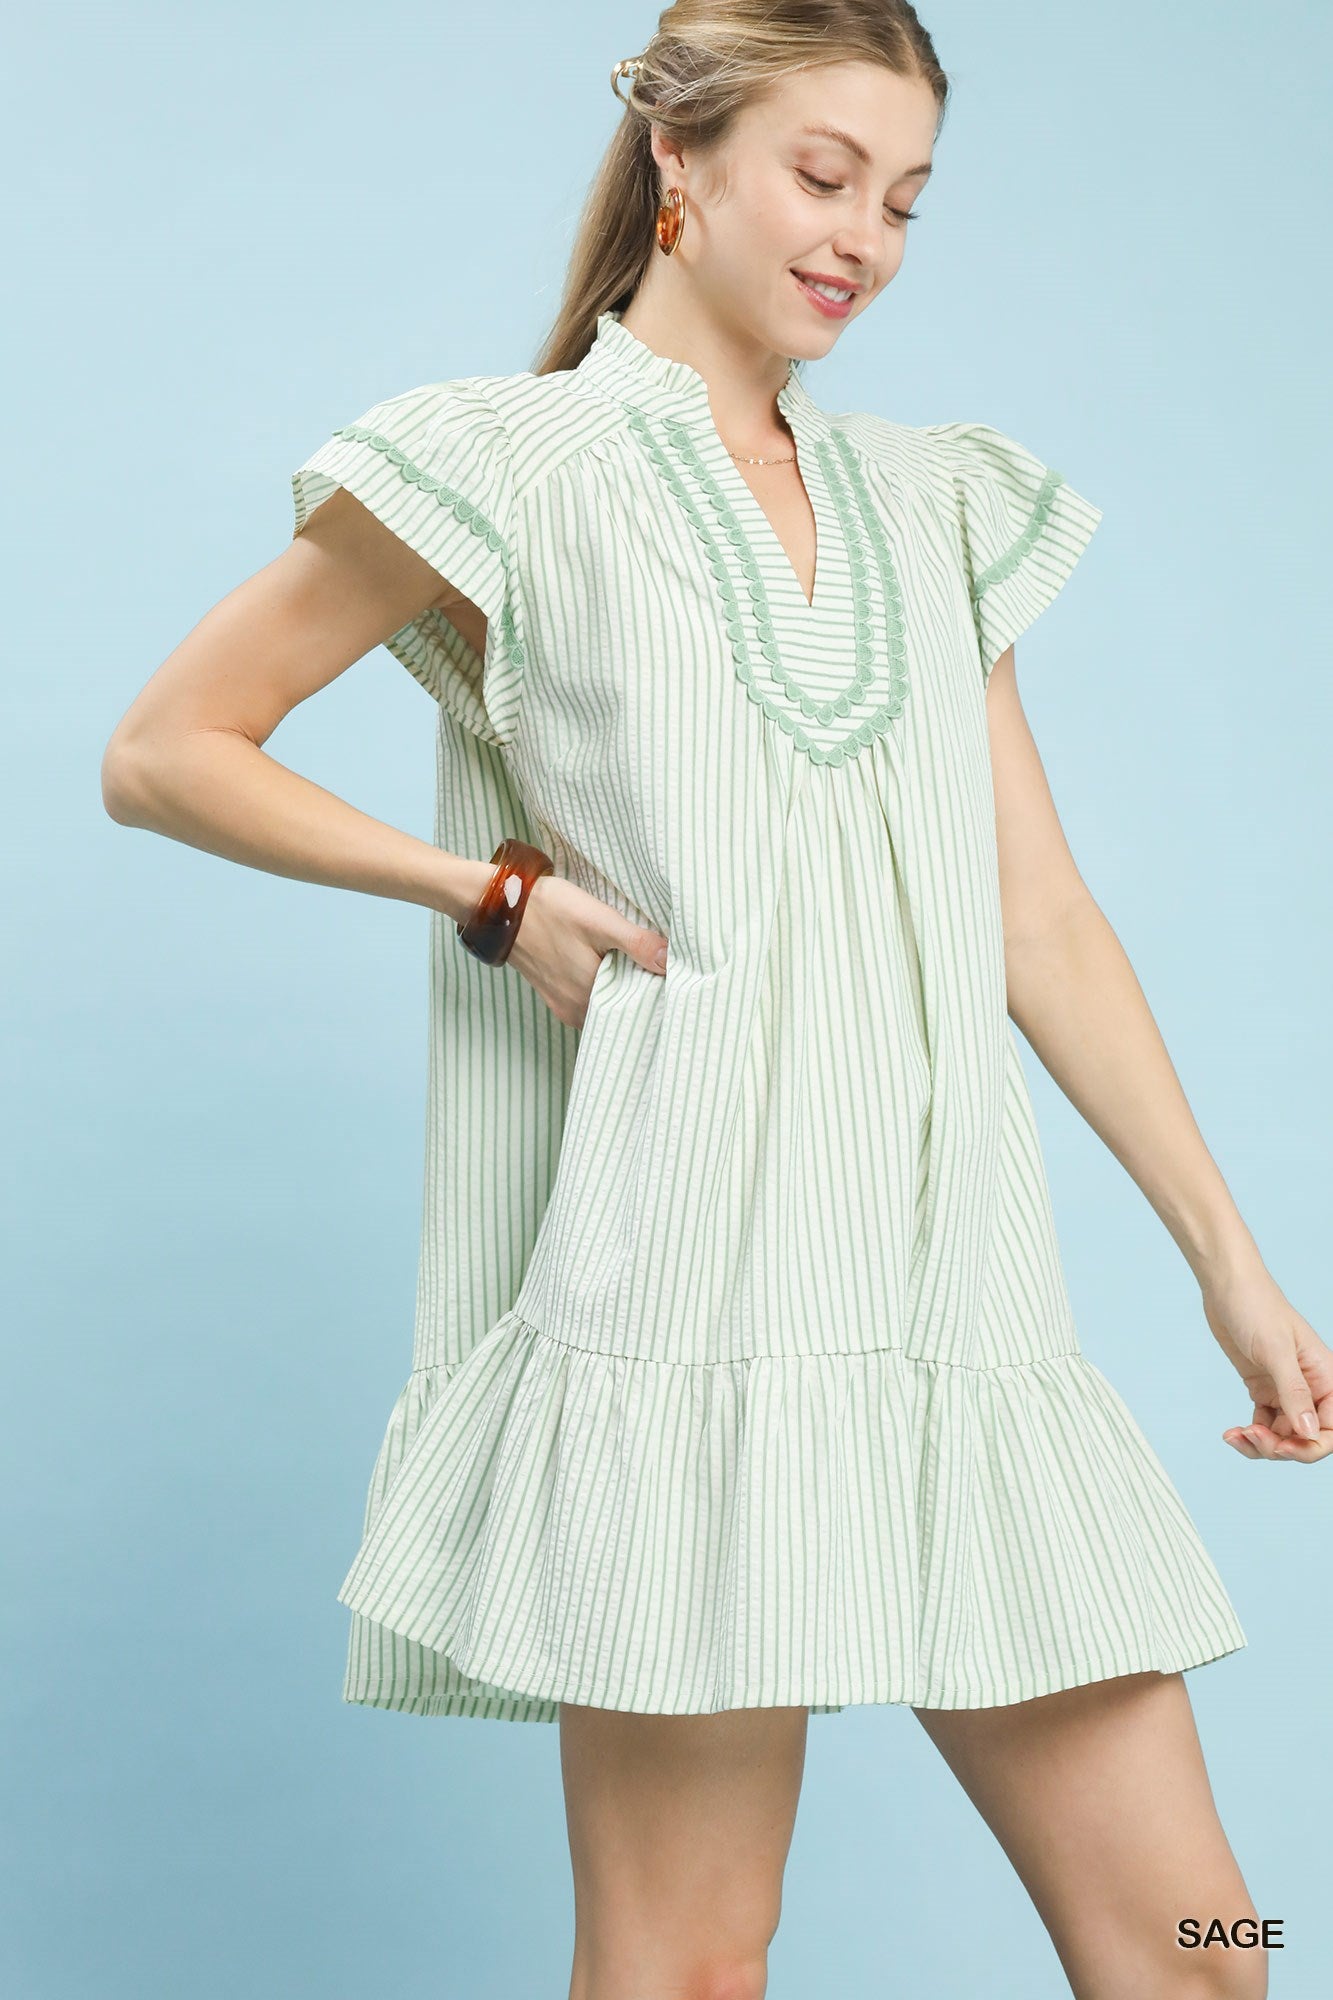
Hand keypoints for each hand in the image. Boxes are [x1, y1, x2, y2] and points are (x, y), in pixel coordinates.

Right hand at [502, 872, 668, 1027]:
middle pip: (622, 1007)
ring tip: (635, 962)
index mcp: (590, 996)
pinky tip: (607, 964)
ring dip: (620, 986)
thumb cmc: (548, 910)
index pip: (639, 1005)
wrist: (499, 906)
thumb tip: (671, 962)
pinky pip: (587, 999)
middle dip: (641, 988)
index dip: (658, 988)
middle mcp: (577, 1011)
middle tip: (658, 963)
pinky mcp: (554, 995)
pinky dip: (601, 985)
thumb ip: (636, 943)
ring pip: (604, 1003)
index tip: (673, 972)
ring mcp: (564, 1005)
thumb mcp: (598, 920)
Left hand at [1201, 1259, 1332, 1462]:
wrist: (1226, 1286)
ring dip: (1262, 1444)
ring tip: (1236, 1436)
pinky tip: (1233, 1433)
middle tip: (1253, 1438)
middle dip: (1281, 1447)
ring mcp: (1286, 1389)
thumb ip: (1295, 1393)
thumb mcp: (1276, 1350)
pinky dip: (1250, 1433)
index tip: (1282, 1446)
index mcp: (1327, 1377)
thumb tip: (1311, 1432)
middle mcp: (1311, 1387)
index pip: (1332, 1429)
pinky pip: (1264, 1424)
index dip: (1310, 1446)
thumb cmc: (1257, 1306)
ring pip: (1283, 1435)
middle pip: (1306, 1437)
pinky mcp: (1263, 1388)